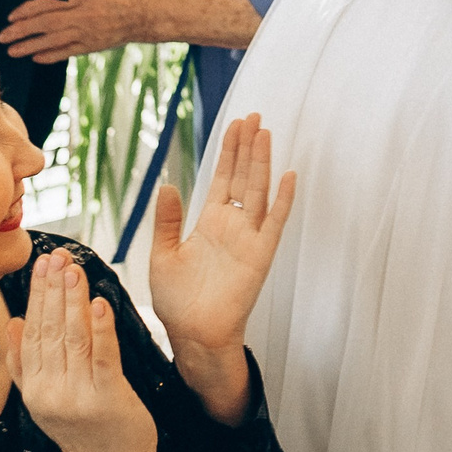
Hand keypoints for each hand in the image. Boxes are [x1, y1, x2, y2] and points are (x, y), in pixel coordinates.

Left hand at [2, 0, 160, 62]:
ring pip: (53, 40)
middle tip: (3, 36)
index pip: (49, 2)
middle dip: (21, 30)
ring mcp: (88, 32)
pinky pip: (68, 51)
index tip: (11, 15)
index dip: (27, 10)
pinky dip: (50, 55)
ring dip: (29, 46)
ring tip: (12, 51)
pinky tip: (36, 57)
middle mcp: (84, 14)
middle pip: (46, 23)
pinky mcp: (93, 46)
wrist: (148, 15)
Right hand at [12, 248, 157, 451]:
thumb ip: (26, 362)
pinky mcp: (106, 399)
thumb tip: (13, 321)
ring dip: (73, 301)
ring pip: (72, 339)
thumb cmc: (83, 428)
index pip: (32, 333)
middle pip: (49, 331)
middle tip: (57, 256)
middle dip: (53, 290)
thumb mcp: (45, 397)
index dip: (37, 296)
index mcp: (33, 389)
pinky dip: (100, 329)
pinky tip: (99, 303)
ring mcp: (77, 397)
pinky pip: (102, 358)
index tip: (42, 263)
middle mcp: (49, 393)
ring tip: (74, 270)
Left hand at [150, 113, 295, 424]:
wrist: (193, 335)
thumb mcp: (162, 255)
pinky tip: (288, 176)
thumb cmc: (178, 301)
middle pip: (243, 177)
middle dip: (248, 147)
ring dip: (262, 163)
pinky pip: (273, 224)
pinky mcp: (259, 256)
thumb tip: (167, 184)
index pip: (222, 178)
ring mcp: (248, 239)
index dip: (229, 151)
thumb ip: (167, 221)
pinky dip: (282, 201)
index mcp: (209, 223)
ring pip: (257, 192)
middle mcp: (232, 226)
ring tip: (265, 133)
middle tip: (253, 116)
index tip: (236, 124)